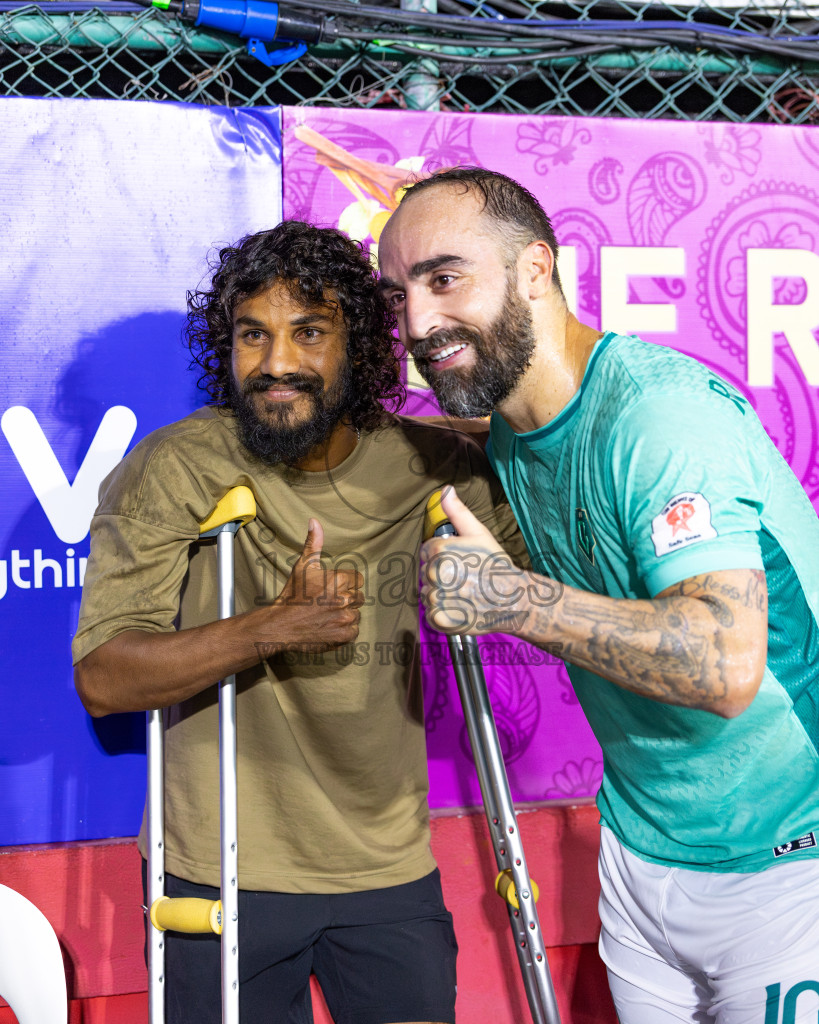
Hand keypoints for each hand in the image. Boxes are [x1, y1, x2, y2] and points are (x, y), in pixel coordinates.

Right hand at [267, 519, 363, 651]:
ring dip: (346, 614)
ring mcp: (345, 619)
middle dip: (346, 598)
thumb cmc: (292, 595)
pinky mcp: (344, 636)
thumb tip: (314, 520)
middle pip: (359, 596)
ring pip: (356, 613)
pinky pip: (354, 630)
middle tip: (327, 602)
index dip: (346, 582)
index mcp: (338, 580)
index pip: (357, 579)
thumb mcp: (302, 566)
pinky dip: (344, 629)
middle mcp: (344, 599)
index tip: (333, 588)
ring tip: (327, 614)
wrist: (280, 625)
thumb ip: (313, 543)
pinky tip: (329, 626)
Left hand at [420, 488, 528, 635]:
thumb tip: (445, 490)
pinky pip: (430, 614)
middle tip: (464, 579)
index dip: (442, 557)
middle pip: (426, 573)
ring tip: (463, 594)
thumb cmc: (496, 566)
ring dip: (441, 595)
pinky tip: (459, 607)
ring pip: (427, 594)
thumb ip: (458, 512)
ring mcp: (437, 597)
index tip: (459, 563)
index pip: (427, 552)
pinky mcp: (440, 618)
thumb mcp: (478, 533)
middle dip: (441, 576)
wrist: (513, 599)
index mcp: (441, 550)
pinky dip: (442, 614)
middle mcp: (436, 573)